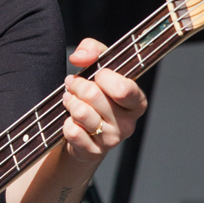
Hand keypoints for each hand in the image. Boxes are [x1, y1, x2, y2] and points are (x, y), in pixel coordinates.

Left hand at [62, 38, 147, 163]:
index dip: (103, 77)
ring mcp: (111, 140)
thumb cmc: (97, 94)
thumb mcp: (99, 66)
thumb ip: (93, 50)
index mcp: (137, 102)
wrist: (88, 129)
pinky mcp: (94, 152)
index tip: (97, 73)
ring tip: (71, 100)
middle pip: (93, 96)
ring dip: (69, 102)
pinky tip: (71, 120)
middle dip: (78, 85)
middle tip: (74, 84)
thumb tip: (79, 57)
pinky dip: (66, 122)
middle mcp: (128, 123)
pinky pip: (72, 131)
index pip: (123, 89)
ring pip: (80, 112)